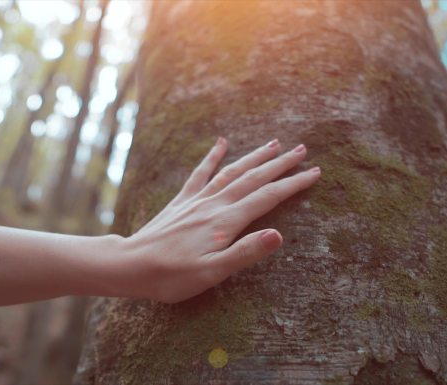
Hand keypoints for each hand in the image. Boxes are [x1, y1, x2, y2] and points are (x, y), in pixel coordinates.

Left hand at [117, 137, 320, 302]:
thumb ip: (246, 252)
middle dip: (280, 164)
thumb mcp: (213, 272)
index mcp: (226, 221)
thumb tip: (279, 235)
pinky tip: (222, 142)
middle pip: (253, 178)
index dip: (293, 184)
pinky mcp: (182, 201)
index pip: (268, 197)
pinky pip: (201, 172)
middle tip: (303, 150)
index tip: (314, 172)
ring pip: (232, 171)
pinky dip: (214, 156)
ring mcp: (197, 200)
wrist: (131, 265)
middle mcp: (214, 204)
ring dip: (255, 156)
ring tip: (274, 143)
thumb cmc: (173, 276)